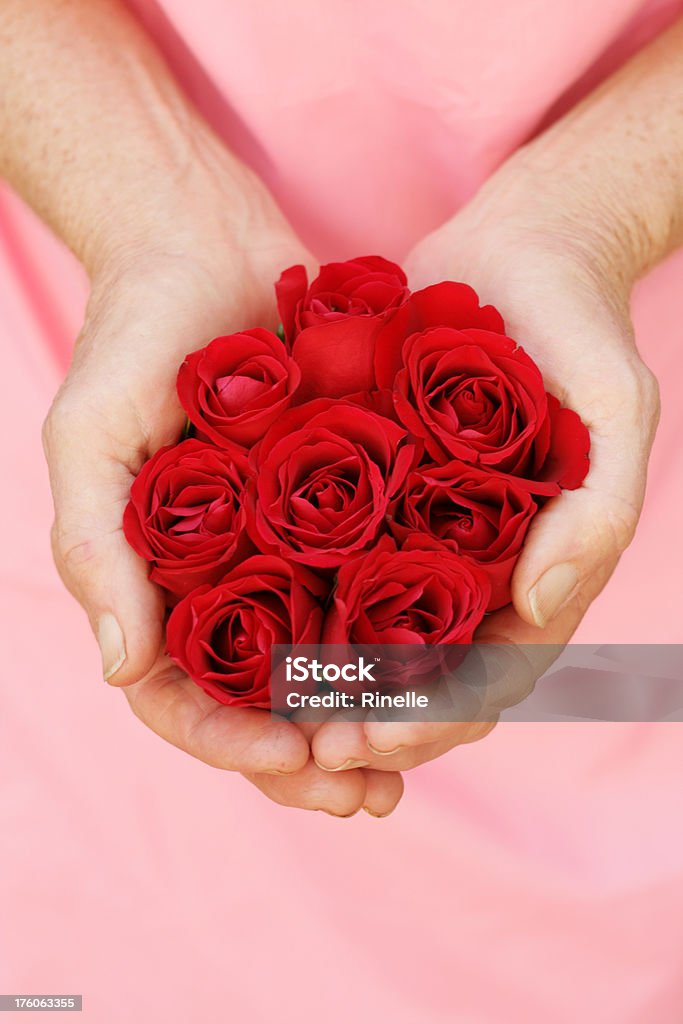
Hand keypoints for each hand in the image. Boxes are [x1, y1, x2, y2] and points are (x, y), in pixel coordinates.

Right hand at [42, 173, 403, 817]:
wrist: (205, 244)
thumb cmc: (134, 336)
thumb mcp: (91, 434)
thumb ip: (95, 545)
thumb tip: (119, 668)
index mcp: (154, 582)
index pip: (180, 698)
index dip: (229, 743)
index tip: (290, 758)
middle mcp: (220, 579)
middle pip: (261, 704)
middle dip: (312, 761)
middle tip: (373, 791)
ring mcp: (282, 550)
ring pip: (324, 665)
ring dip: (368, 721)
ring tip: (423, 752)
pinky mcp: (341, 510)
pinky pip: (373, 590)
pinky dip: (406, 639)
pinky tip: (451, 666)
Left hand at [311, 158, 660, 772]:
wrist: (520, 247)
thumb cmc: (577, 325)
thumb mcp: (615, 407)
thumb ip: (598, 510)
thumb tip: (536, 608)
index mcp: (542, 567)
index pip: (494, 674)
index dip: (436, 719)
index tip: (371, 740)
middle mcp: (481, 566)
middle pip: (427, 677)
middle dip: (373, 723)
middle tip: (306, 748)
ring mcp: (426, 534)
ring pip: (375, 638)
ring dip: (329, 685)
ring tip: (269, 712)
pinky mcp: (378, 493)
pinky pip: (340, 564)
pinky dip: (306, 609)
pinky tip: (252, 632)